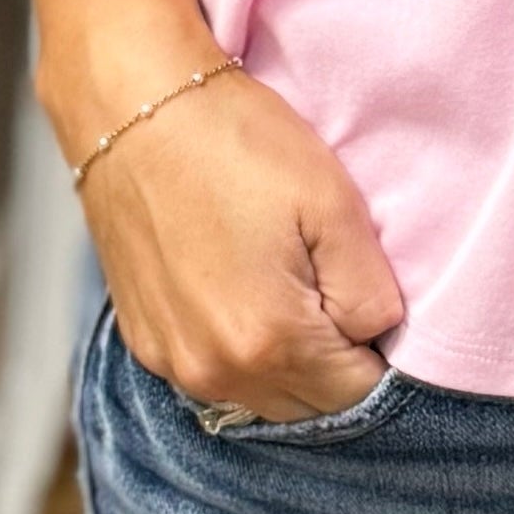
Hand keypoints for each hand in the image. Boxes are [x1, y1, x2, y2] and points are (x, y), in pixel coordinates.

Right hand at [67, 59, 402, 419]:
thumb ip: (373, 293)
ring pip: (263, 396)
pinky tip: (244, 291)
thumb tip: (378, 336)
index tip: (372, 299)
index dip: (381, 353)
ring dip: (290, 362)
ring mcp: (172, 362)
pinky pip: (216, 374)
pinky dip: (242, 351)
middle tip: (334, 286)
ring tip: (289, 284)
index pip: (360, 394)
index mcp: (270, 343)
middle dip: (337, 363)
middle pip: (311, 406)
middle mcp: (215, 372)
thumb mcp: (334, 207)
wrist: (131, 107)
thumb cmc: (236, 143)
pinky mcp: (144, 341)